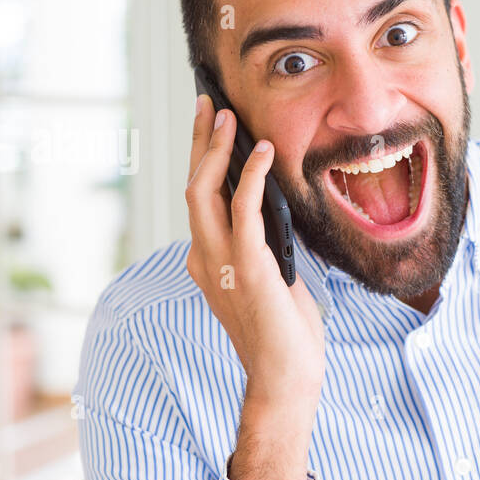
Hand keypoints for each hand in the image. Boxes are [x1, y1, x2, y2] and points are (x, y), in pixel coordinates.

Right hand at [185, 95, 325, 414]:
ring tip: (227, 116)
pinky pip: (244, 210)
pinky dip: (251, 176)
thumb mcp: (273, 278)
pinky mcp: (248, 266)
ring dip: (215, 151)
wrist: (285, 375)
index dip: (202, 161)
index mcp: (207, 261)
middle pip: (193, 186)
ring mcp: (221, 262)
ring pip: (205, 192)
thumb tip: (278, 211)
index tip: (210, 127)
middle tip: (206, 104)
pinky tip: (261, 152)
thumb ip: (266, 247)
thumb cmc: (285, 333)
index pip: (199, 201)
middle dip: (199, 142)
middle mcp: (204, 257)